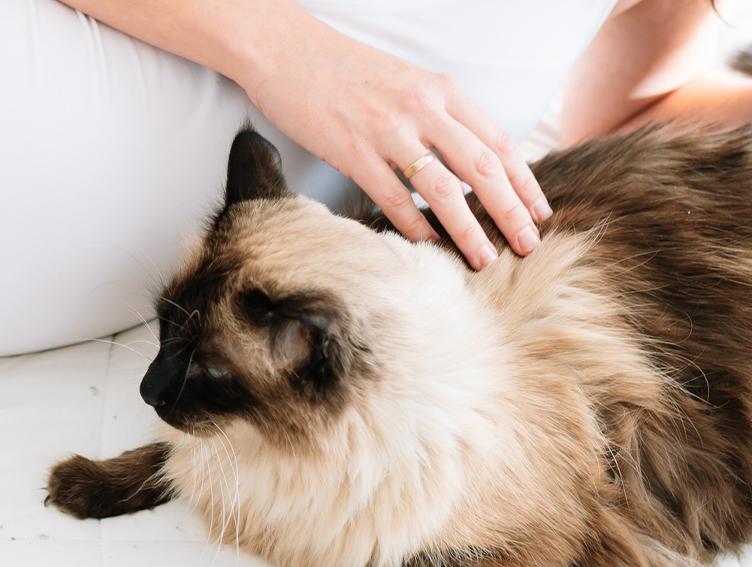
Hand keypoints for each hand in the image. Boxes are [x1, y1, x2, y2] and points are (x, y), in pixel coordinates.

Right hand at [235, 16, 550, 269]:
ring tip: (483, 257)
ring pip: (444, 188)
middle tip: (528, 244)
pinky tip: (428, 244)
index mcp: (440, 90)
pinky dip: (414, 225)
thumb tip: (465, 158)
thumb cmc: (343, 69)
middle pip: (483, 167)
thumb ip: (437, 114)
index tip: (538, 212)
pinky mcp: (353, 151)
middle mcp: (422, 108)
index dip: (524, 181)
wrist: (286, 50)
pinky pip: (394, 197)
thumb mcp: (405, 82)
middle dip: (511, 211)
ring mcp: (387, 130)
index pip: (498, 141)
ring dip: (468, 228)